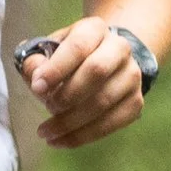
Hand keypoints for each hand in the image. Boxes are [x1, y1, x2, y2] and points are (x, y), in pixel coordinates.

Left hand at [17, 18, 146, 149]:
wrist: (104, 61)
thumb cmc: (68, 58)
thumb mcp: (48, 50)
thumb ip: (35, 62)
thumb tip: (35, 77)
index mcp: (95, 29)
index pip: (78, 46)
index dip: (56, 68)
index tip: (36, 87)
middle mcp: (119, 48)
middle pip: (96, 71)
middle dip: (67, 94)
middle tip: (46, 106)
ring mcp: (132, 76)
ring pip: (103, 101)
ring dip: (71, 122)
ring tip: (46, 131)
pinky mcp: (136, 102)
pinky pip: (112, 123)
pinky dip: (83, 136)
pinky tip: (60, 141)